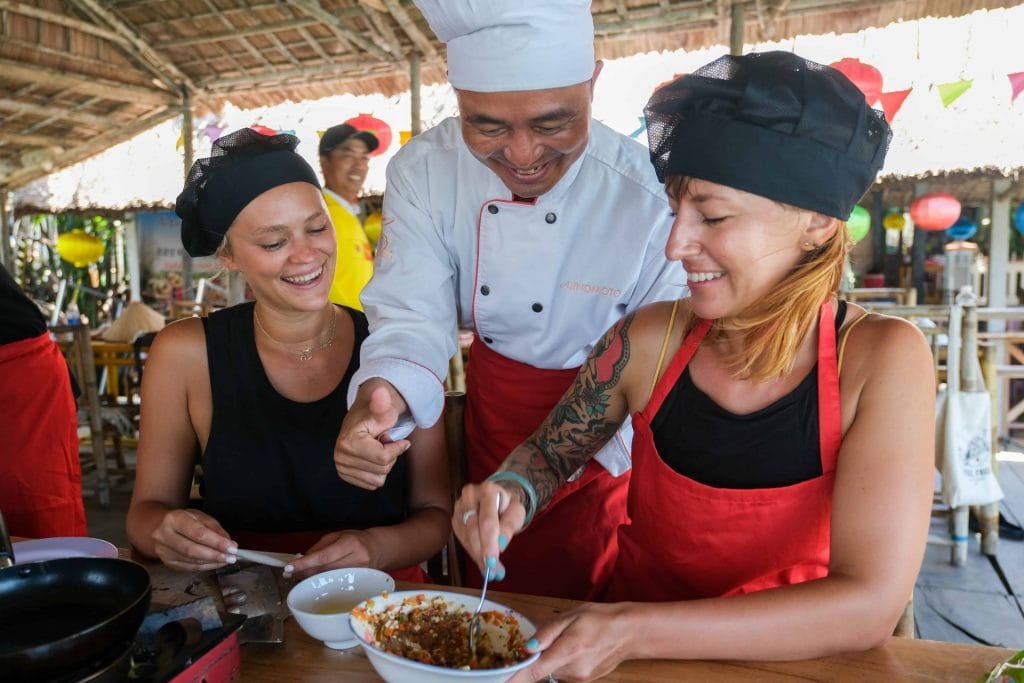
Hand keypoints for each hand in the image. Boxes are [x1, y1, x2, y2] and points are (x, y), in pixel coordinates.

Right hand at [149, 508, 236, 571]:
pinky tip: (216, 564)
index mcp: (174, 519)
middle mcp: (164, 536)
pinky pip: (189, 568)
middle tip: (231, 557)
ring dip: (212, 562)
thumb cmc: (183, 520)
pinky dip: (205, 567)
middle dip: (215, 555)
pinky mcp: (167, 563)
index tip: (232, 547)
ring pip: (191, 561)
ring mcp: (163, 551)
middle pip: (192, 550)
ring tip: (227, 560)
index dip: (216, 542)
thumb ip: (215, 528)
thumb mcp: (199, 517)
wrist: (157, 527)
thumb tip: (229, 543)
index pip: (198, 533)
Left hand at [283, 530, 375, 580]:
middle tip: (290, 572)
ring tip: (299, 575)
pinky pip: (335, 584)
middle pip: (324, 570)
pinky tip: (314, 580)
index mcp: (350, 544)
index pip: (324, 556)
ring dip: (311, 578)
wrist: (378, 549)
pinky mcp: (357, 583)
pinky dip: (322, 582)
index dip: (306, 563)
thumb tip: (301, 560)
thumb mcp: (337, 536)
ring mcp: (358, 574)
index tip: (290, 567)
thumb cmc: (355, 540)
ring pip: (328, 580)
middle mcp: (355, 560)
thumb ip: (319, 547)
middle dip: (304, 572)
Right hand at [335, 382, 410, 489]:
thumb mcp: (382, 409)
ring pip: (378, 480)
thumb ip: (382, 403)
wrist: (361, 419)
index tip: (394, 436)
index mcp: (348, 441)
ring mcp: (341, 468)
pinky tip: (372, 456)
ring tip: (376, 448)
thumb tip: (381, 392)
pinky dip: (377, 471)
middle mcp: (340, 457)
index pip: (384, 458)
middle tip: (381, 441)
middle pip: (382, 470)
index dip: (396, 448)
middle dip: (389, 455)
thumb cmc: (375, 414)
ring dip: (383, 464)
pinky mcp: (345, 475)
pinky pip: (372, 484)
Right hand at [452, 482, 525, 580]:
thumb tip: (500, 545)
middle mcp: (469, 496)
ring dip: (477, 556)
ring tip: (490, 571)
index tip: (493, 561)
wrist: (498, 498)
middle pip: (473, 529)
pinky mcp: (455, 519)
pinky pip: (462, 539)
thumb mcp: (517, 512)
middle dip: (482, 553)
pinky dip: (472, 552)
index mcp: (487, 490)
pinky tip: (481, 561)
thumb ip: (510, 526)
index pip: (487, 520)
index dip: (489, 543)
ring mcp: (459, 507)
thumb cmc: (508, 505)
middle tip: (492, 571)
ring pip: (466, 536)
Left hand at [510, 603, 633, 682]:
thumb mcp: (571, 616)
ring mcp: (579, 679)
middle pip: (540, 672)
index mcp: (568, 652)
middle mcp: (573, 671)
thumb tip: (527, 647)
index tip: (500, 678)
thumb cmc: (600, 619)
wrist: (629, 633)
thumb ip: (547, 633)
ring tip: (564, 642)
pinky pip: (562, 674)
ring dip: (549, 661)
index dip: (514, 677)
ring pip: (551, 673)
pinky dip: (561, 664)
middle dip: (535, 659)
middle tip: (542, 642)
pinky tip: (573, 649)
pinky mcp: (584, 681)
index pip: (533, 672)